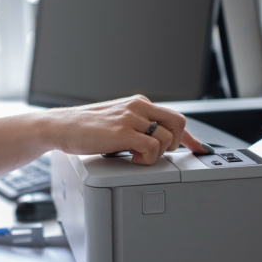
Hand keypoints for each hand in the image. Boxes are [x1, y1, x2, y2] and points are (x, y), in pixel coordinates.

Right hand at [47, 95, 207, 164]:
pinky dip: (146, 158)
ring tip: (137, 156)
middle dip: (174, 144)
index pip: (174, 117)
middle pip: (178, 124)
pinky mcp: (122, 132)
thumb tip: (153, 142)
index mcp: (139, 103)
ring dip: (156, 154)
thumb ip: (137, 126)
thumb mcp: (117, 121)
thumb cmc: (85, 128)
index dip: (190, 137)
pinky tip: (132, 158)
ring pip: (166, 138)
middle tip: (155, 154)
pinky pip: (151, 147)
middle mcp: (138, 106)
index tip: (200, 149)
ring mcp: (131, 118)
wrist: (61, 126)